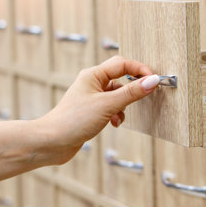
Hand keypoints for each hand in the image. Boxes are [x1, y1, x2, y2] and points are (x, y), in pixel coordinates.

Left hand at [36, 56, 159, 164]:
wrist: (51, 142)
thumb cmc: (72, 120)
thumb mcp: (107, 105)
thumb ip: (131, 93)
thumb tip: (152, 81)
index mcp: (93, 75)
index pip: (122, 63)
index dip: (140, 69)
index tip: (154, 79)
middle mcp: (92, 83)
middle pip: (120, 77)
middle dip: (132, 88)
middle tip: (144, 95)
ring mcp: (91, 97)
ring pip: (117, 94)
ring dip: (124, 105)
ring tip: (120, 116)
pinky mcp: (91, 111)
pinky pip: (111, 106)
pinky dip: (117, 114)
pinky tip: (114, 123)